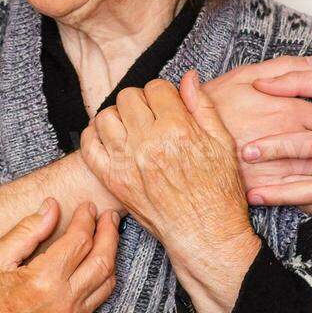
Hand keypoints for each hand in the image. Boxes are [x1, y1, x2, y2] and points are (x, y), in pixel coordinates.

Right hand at [0, 198, 118, 312]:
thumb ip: (27, 231)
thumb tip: (52, 207)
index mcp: (42, 281)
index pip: (79, 241)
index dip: (87, 219)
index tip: (87, 205)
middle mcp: (63, 302)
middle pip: (102, 260)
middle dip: (109, 233)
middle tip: (109, 215)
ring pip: (107, 282)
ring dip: (111, 255)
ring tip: (107, 235)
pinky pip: (98, 300)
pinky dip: (102, 278)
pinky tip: (96, 263)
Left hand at [81, 74, 260, 312]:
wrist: (206, 235)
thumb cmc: (219, 192)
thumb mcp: (223, 143)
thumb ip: (203, 106)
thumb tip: (189, 77)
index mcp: (178, 130)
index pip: (156, 87)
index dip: (164, 93)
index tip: (169, 105)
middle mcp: (148, 143)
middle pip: (128, 97)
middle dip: (141, 101)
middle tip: (152, 116)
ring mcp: (126, 163)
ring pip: (105, 117)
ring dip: (118, 117)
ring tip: (132, 127)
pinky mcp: (113, 181)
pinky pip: (88, 147)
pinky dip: (94, 137)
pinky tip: (111, 139)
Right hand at [202, 55, 311, 188]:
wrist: (180, 134)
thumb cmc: (215, 100)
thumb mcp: (246, 74)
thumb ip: (287, 67)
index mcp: (288, 110)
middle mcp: (288, 140)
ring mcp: (277, 167)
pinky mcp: (264, 187)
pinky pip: (298, 194)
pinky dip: (310, 191)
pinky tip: (311, 184)